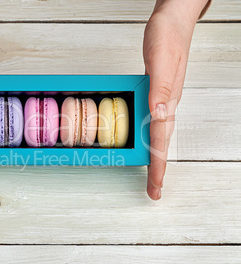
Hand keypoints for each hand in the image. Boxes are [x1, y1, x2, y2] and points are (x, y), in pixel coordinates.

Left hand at [143, 0, 208, 199]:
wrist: (173, 20)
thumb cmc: (167, 37)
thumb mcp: (160, 61)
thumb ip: (161, 90)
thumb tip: (160, 116)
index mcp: (167, 100)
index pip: (159, 138)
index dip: (157, 164)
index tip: (156, 186)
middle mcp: (166, 103)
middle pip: (160, 141)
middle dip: (157, 168)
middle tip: (154, 190)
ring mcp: (163, 98)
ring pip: (157, 133)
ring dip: (153, 154)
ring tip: (151, 173)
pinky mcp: (157, 91)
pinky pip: (152, 119)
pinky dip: (148, 135)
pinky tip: (144, 138)